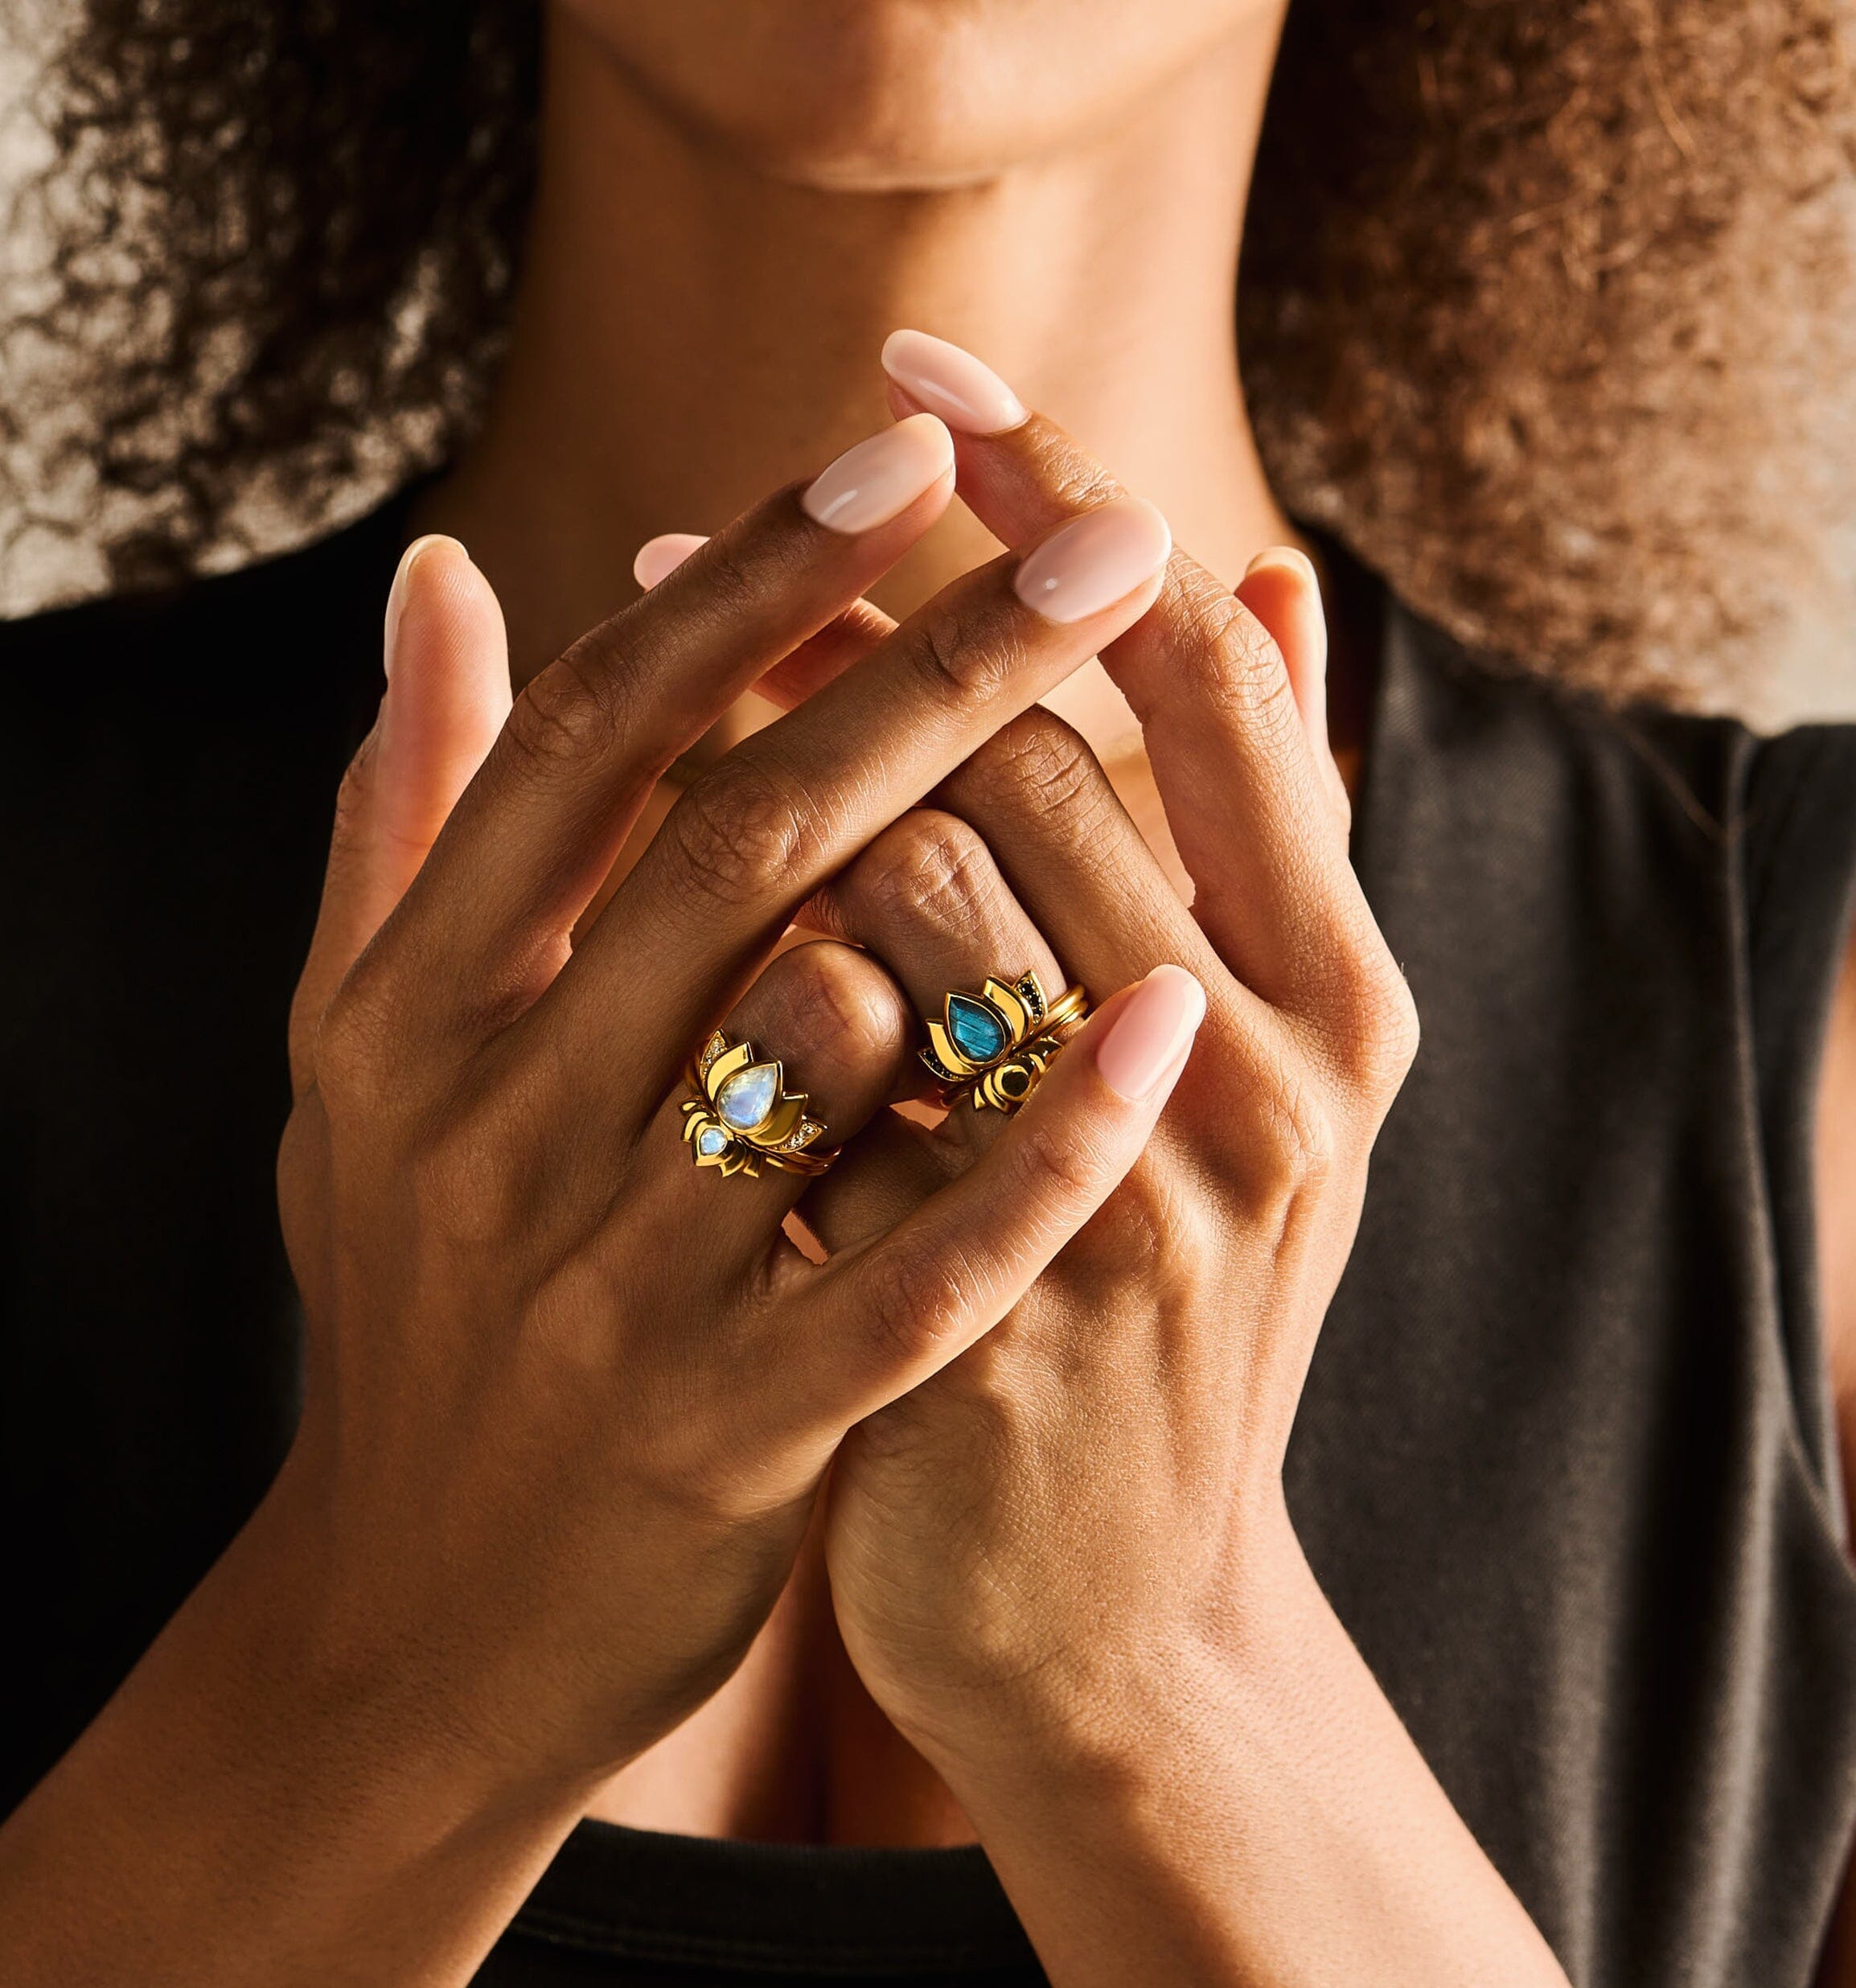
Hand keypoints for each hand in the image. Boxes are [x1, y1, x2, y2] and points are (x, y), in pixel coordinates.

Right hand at [268, 411, 1185, 1826]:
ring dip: (984, 881)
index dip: (749, 579)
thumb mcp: (366, 1061)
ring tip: (1123, 751)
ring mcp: (609, 1285)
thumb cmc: (421, 1298)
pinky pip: (912, 1265)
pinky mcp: (724, 1431)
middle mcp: (492, 1128)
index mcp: (409, 1011)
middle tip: (1102, 528)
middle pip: (737, 841)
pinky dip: (1046, 1142)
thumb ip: (403, 821)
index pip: (591, 740)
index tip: (897, 445)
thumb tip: (431, 573)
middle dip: (935, 666)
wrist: (426, 1620)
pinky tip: (1178, 1028)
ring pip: (819, 1031)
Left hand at [787, 426, 1396, 1780]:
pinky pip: (847, 1078)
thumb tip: (1262, 568)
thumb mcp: (1221, 1067)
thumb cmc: (1129, 1294)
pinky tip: (680, 959)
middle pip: (1041, 735)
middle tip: (695, 551)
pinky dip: (751, 991)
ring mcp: (1149, 1197)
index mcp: (1334, 975)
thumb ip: (1240, 829)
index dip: (1056, 495)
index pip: (1207, 660)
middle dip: (845, 626)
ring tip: (664, 743)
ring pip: (926, 886)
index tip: (910, 372)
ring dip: (769, 787)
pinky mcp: (1008, 1316)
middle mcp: (1279, 1067)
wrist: (1102, 1602)